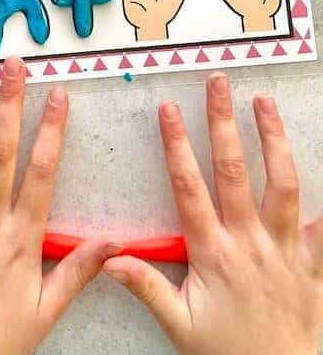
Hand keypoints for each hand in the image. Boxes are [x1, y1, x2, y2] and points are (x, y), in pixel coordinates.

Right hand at [104, 73, 322, 354]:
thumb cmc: (227, 352)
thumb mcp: (179, 324)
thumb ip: (147, 286)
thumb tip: (110, 257)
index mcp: (213, 252)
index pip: (189, 186)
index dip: (176, 145)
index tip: (168, 110)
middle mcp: (249, 241)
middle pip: (234, 171)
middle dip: (223, 123)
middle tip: (218, 84)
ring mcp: (284, 247)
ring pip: (281, 184)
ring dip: (272, 140)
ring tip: (264, 104)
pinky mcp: (309, 259)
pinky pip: (320, 224)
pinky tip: (322, 164)